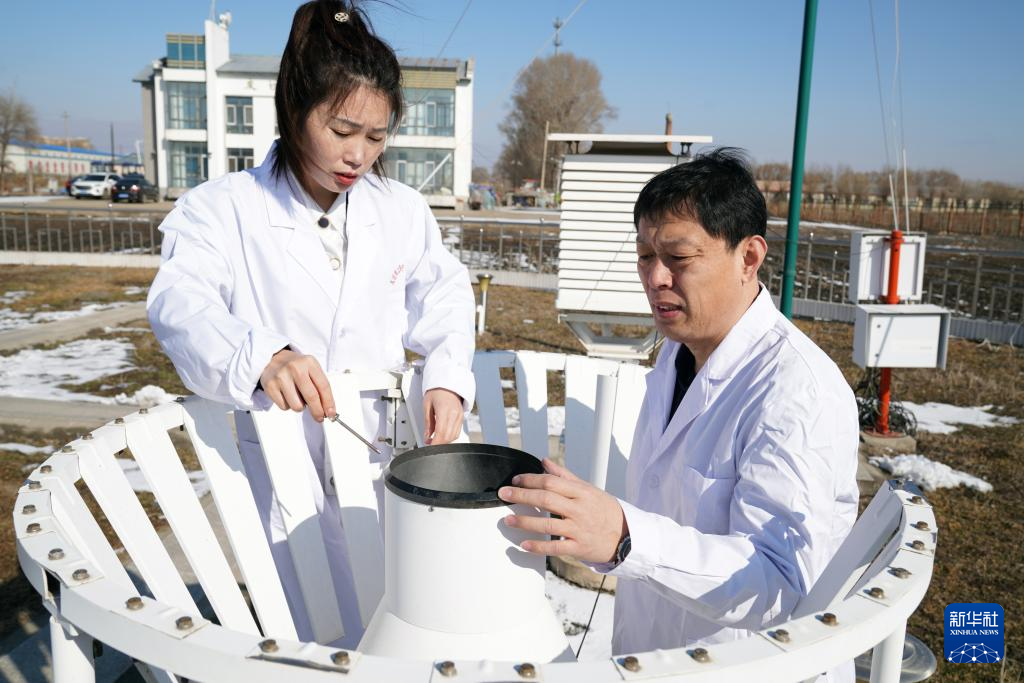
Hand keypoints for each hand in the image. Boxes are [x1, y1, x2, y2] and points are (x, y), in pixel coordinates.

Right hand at [258, 349, 335, 421]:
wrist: (274, 360)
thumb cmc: (297, 368)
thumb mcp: (311, 370)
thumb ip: (320, 387)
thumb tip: (327, 410)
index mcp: (309, 362)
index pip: (323, 386)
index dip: (329, 402)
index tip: (331, 413)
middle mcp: (295, 368)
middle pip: (311, 396)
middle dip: (318, 411)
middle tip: (320, 417)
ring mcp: (281, 377)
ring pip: (297, 405)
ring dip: (300, 407)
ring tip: (297, 397)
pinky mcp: (270, 386)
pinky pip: (284, 406)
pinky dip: (288, 405)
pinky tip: (286, 395)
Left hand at [423, 388, 463, 444]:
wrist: (448, 385)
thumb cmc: (437, 392)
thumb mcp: (427, 406)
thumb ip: (428, 423)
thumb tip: (427, 437)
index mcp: (445, 410)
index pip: (441, 433)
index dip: (435, 443)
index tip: (429, 447)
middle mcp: (454, 415)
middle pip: (448, 437)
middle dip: (439, 444)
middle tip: (430, 444)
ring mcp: (460, 416)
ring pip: (454, 436)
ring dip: (444, 441)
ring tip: (435, 439)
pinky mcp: (462, 418)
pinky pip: (457, 432)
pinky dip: (450, 436)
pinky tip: (443, 435)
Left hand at [498, 459, 627, 562]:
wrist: (627, 536)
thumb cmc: (604, 510)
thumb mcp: (588, 489)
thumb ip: (564, 476)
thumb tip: (544, 461)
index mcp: (581, 492)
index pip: (551, 482)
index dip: (530, 480)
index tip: (516, 480)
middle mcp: (579, 509)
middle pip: (546, 500)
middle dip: (521, 496)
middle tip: (504, 494)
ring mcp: (579, 529)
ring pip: (548, 524)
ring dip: (525, 522)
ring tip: (508, 520)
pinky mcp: (579, 548)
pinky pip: (555, 547)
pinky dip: (538, 546)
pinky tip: (524, 544)